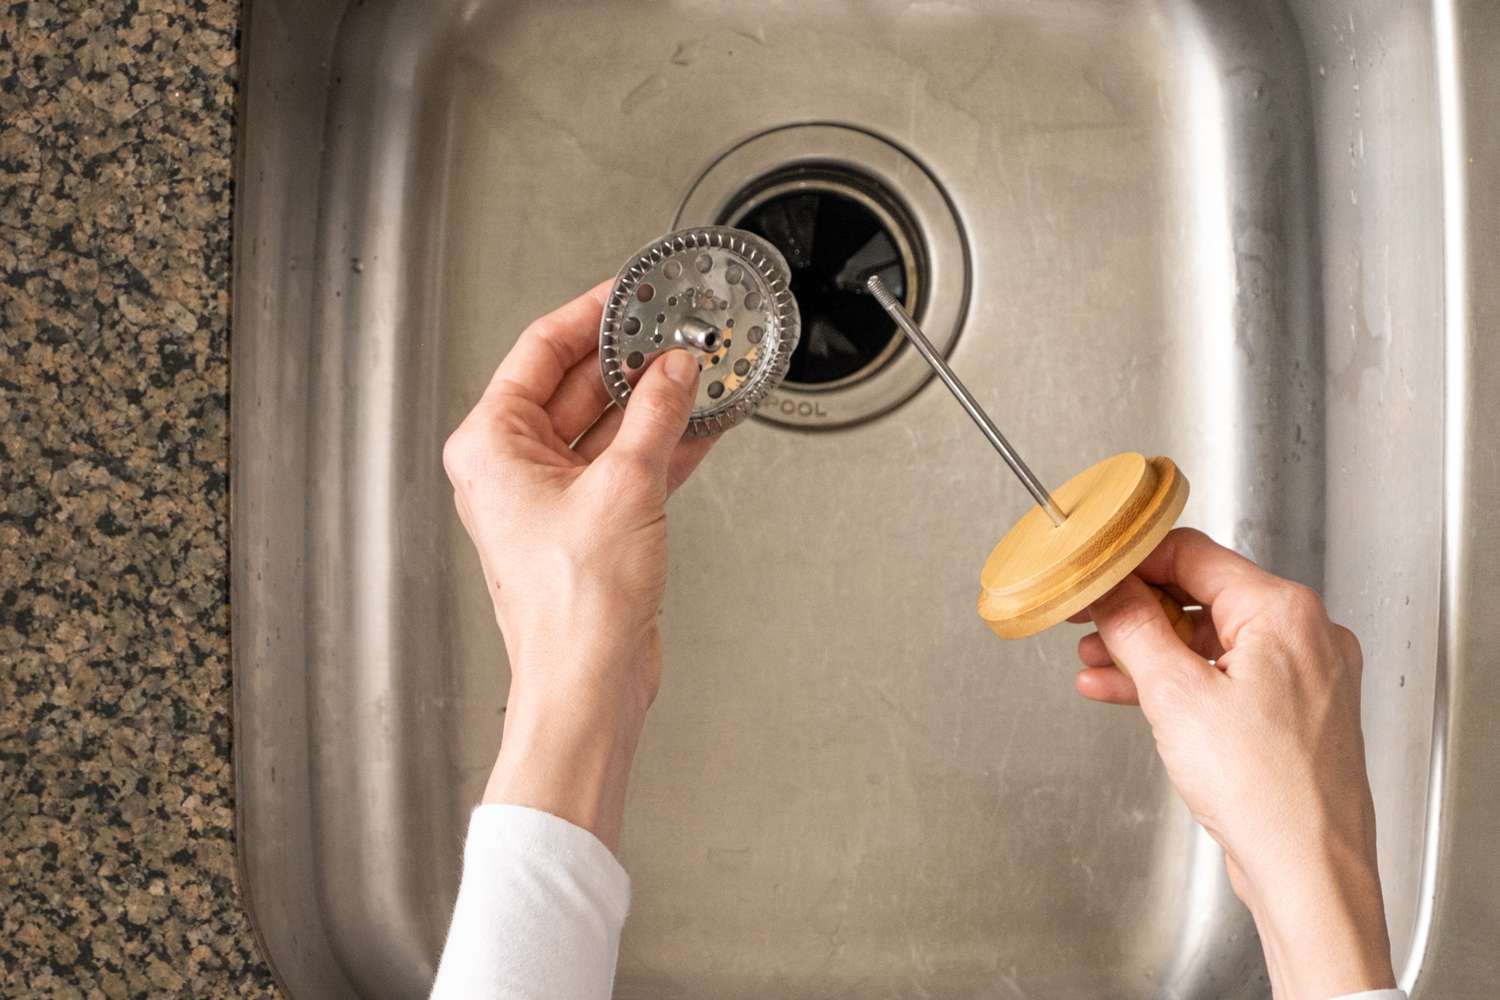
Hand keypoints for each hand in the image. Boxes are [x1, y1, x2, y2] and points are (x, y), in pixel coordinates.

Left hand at [442, 281, 713, 850]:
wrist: (590, 681)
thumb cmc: (573, 608)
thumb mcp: (624, 486)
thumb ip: (657, 415)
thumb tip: (675, 369)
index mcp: (492, 445)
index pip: (540, 351)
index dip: (590, 314)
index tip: (629, 291)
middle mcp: (514, 468)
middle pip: (578, 385)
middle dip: (633, 359)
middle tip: (677, 330)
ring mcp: (553, 496)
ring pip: (608, 424)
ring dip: (655, 401)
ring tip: (699, 369)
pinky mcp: (591, 522)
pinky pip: (628, 463)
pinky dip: (664, 443)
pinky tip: (700, 421)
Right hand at [1074, 528, 1394, 999]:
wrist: (1308, 869)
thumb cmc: (1266, 791)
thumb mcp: (1175, 694)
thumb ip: (1134, 628)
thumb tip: (1110, 590)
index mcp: (1284, 612)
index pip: (1192, 554)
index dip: (1130, 562)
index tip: (1091, 576)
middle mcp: (1304, 635)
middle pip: (1200, 596)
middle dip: (1134, 610)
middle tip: (1085, 617)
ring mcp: (1302, 676)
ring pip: (1208, 641)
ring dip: (1148, 649)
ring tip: (1094, 661)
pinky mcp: (1292, 713)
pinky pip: (1223, 678)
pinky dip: (1177, 682)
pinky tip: (1127, 692)